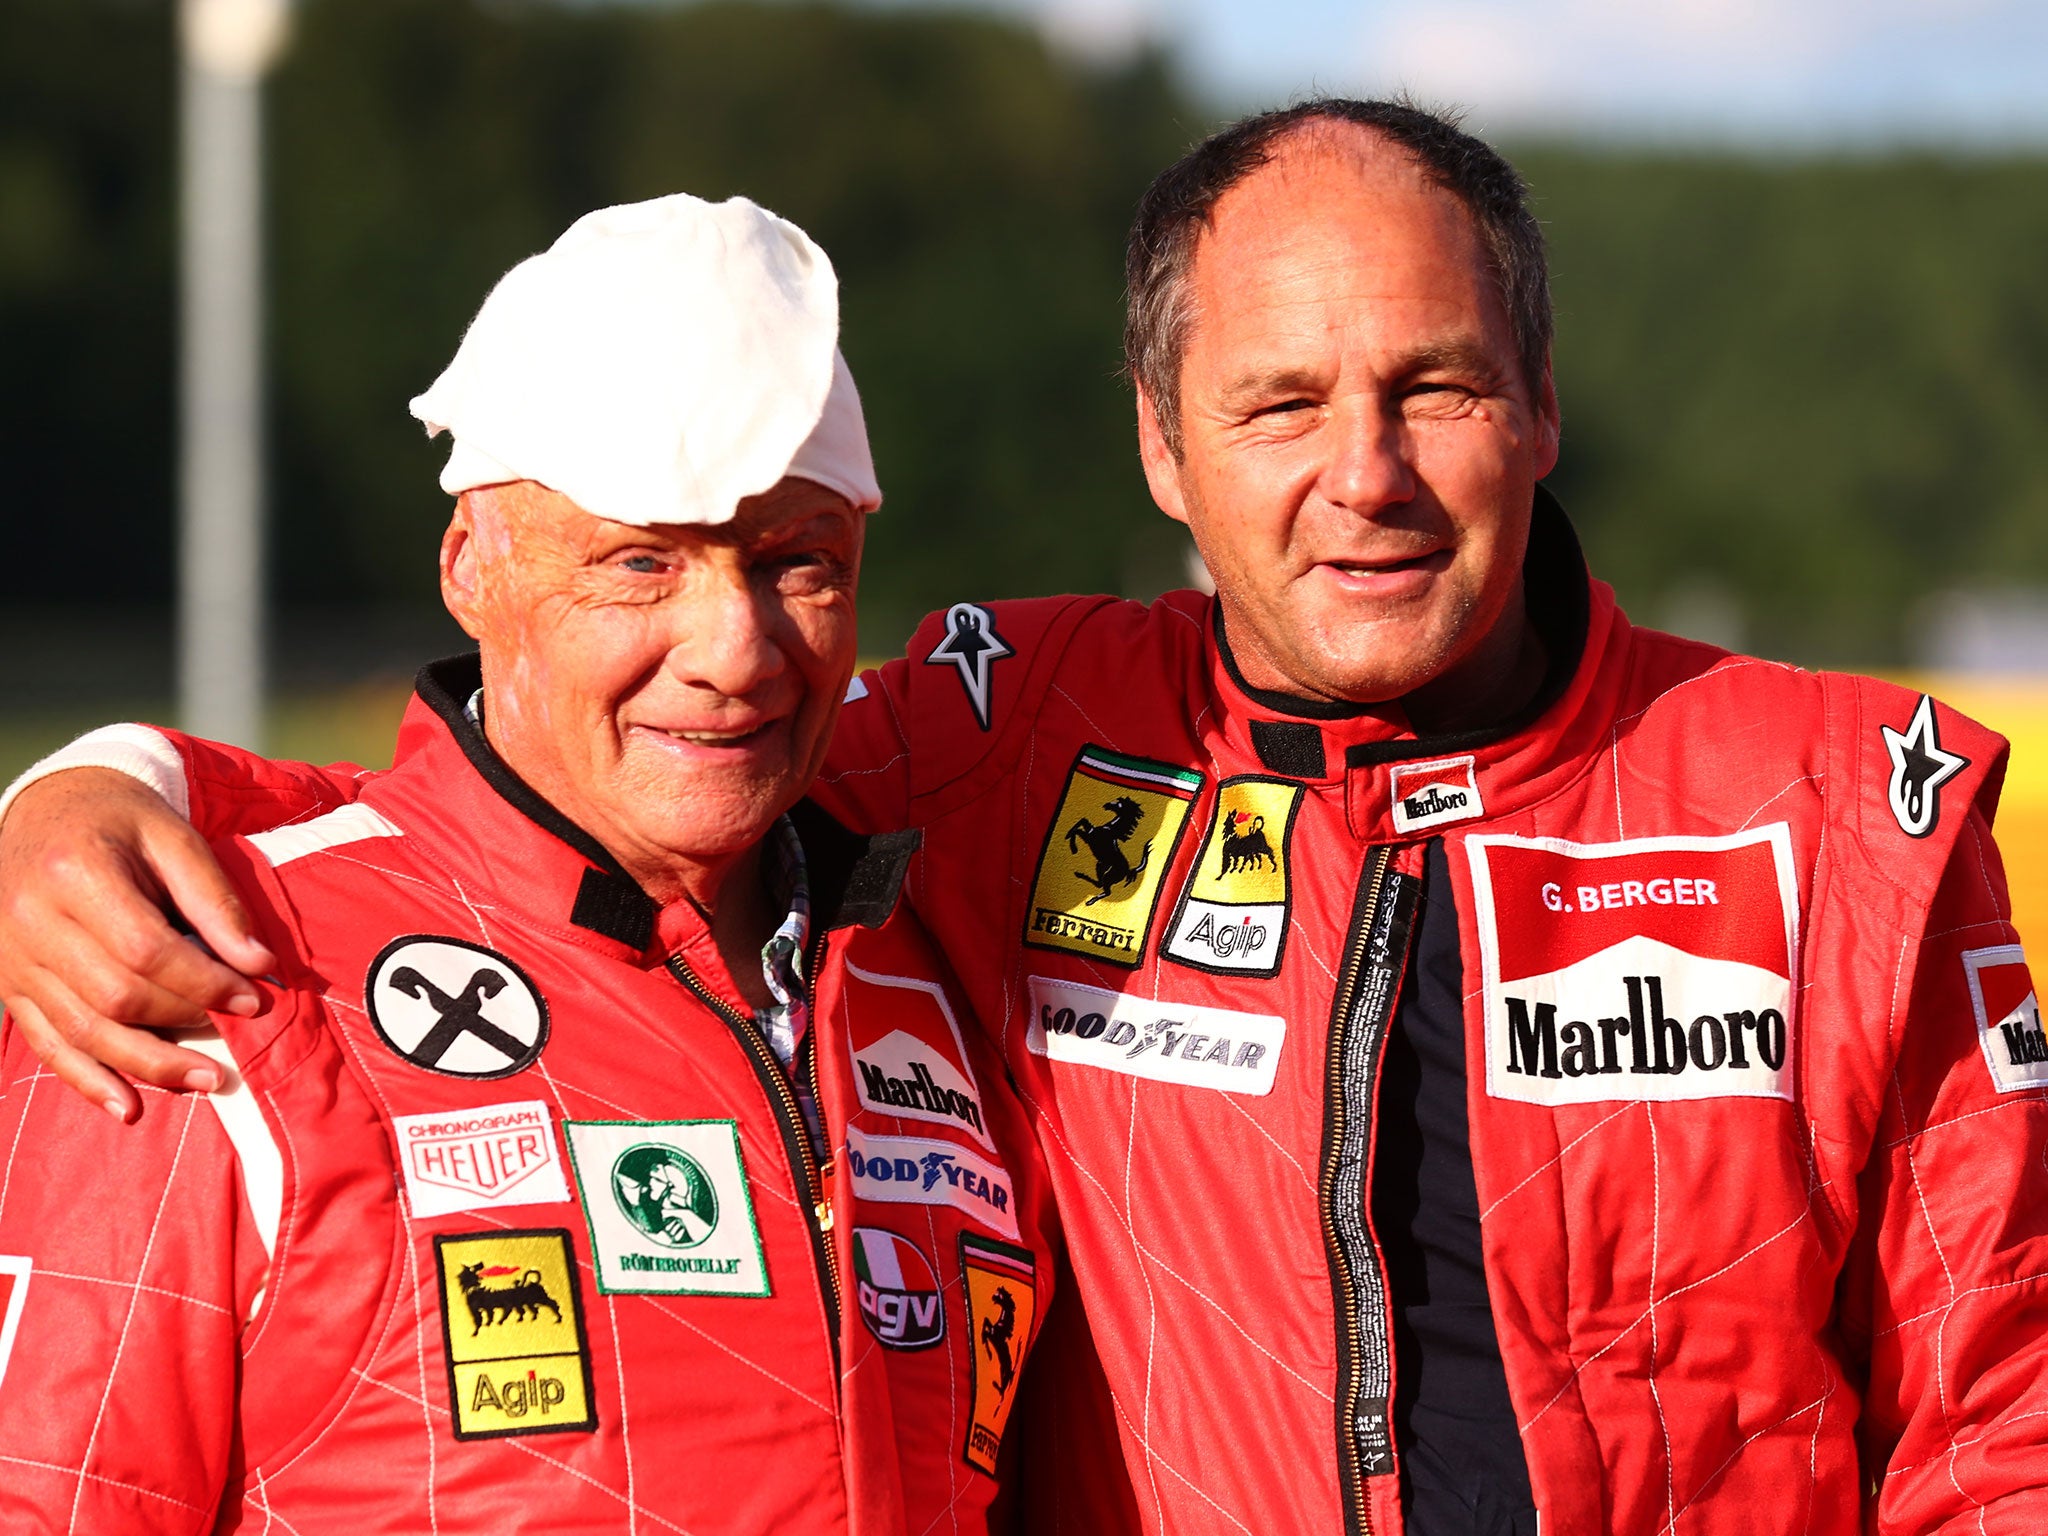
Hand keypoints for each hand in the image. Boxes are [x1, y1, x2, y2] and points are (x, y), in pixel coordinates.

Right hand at [0, 769, 277, 1120]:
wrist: (51, 809)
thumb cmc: (124, 823)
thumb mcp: (174, 839)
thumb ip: (215, 901)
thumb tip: (259, 964)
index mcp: (76, 873)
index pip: (145, 949)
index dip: (203, 982)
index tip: (252, 998)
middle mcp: (32, 919)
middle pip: (113, 994)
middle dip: (181, 1022)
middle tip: (235, 1039)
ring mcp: (15, 958)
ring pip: (81, 1029)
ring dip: (146, 1064)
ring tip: (204, 1080)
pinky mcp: (10, 985)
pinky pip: (46, 1043)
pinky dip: (87, 1079)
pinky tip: (127, 1106)